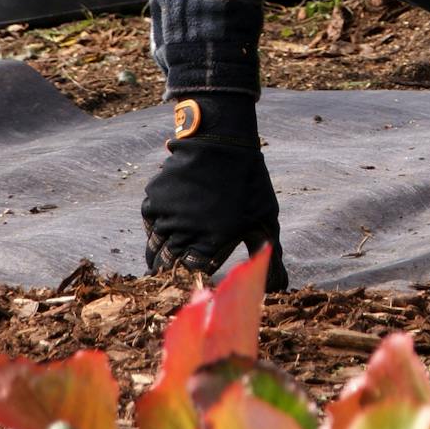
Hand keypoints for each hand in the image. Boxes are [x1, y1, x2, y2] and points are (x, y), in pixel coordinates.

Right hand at [141, 96, 289, 290]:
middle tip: (169, 275)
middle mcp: (186, 232)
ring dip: (158, 254)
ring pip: (154, 246)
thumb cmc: (250, 183)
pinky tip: (161, 230)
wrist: (223, 142)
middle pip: (168, 264)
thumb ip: (268, 255)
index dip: (192, 277)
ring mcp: (168, 215)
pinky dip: (153, 228)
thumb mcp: (265, 219)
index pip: (192, 272)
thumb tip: (280, 286)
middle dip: (169, 272)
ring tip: (161, 259)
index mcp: (214, 241)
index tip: (193, 277)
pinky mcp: (155, 198)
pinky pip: (149, 222)